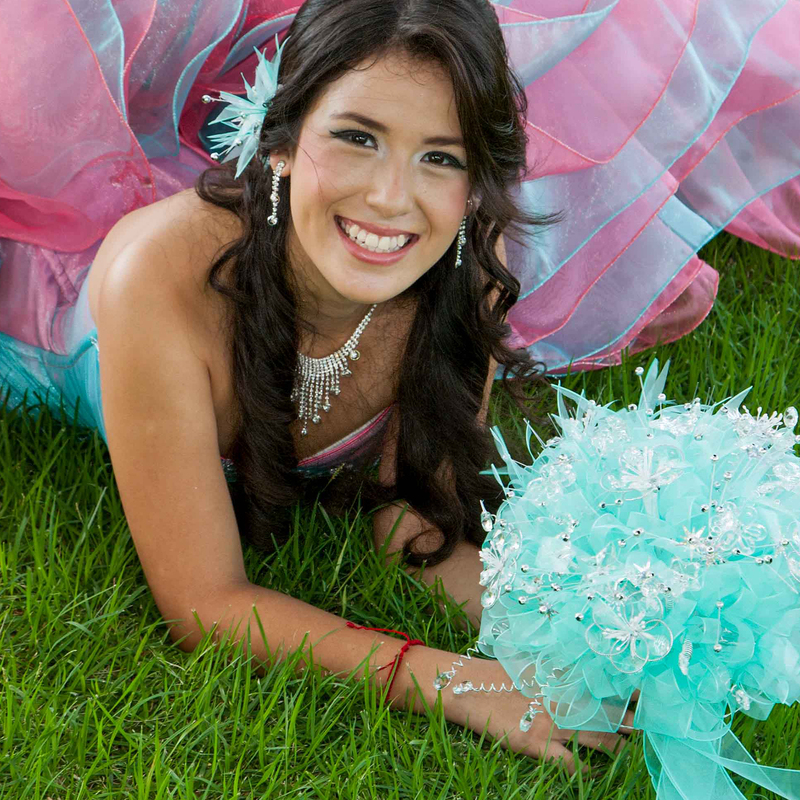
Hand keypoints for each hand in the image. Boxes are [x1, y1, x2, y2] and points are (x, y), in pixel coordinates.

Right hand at [442, 658, 636, 776]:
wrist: (470, 688)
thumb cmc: (499, 675)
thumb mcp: (531, 665)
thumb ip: (556, 668)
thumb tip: (578, 667)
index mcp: (562, 679)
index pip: (603, 685)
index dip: (628, 691)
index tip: (648, 693)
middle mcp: (563, 700)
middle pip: (607, 713)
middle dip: (630, 720)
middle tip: (650, 725)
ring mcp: (553, 723)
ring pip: (597, 739)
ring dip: (615, 747)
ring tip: (628, 751)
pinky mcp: (539, 744)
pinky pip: (569, 763)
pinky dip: (583, 771)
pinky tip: (592, 775)